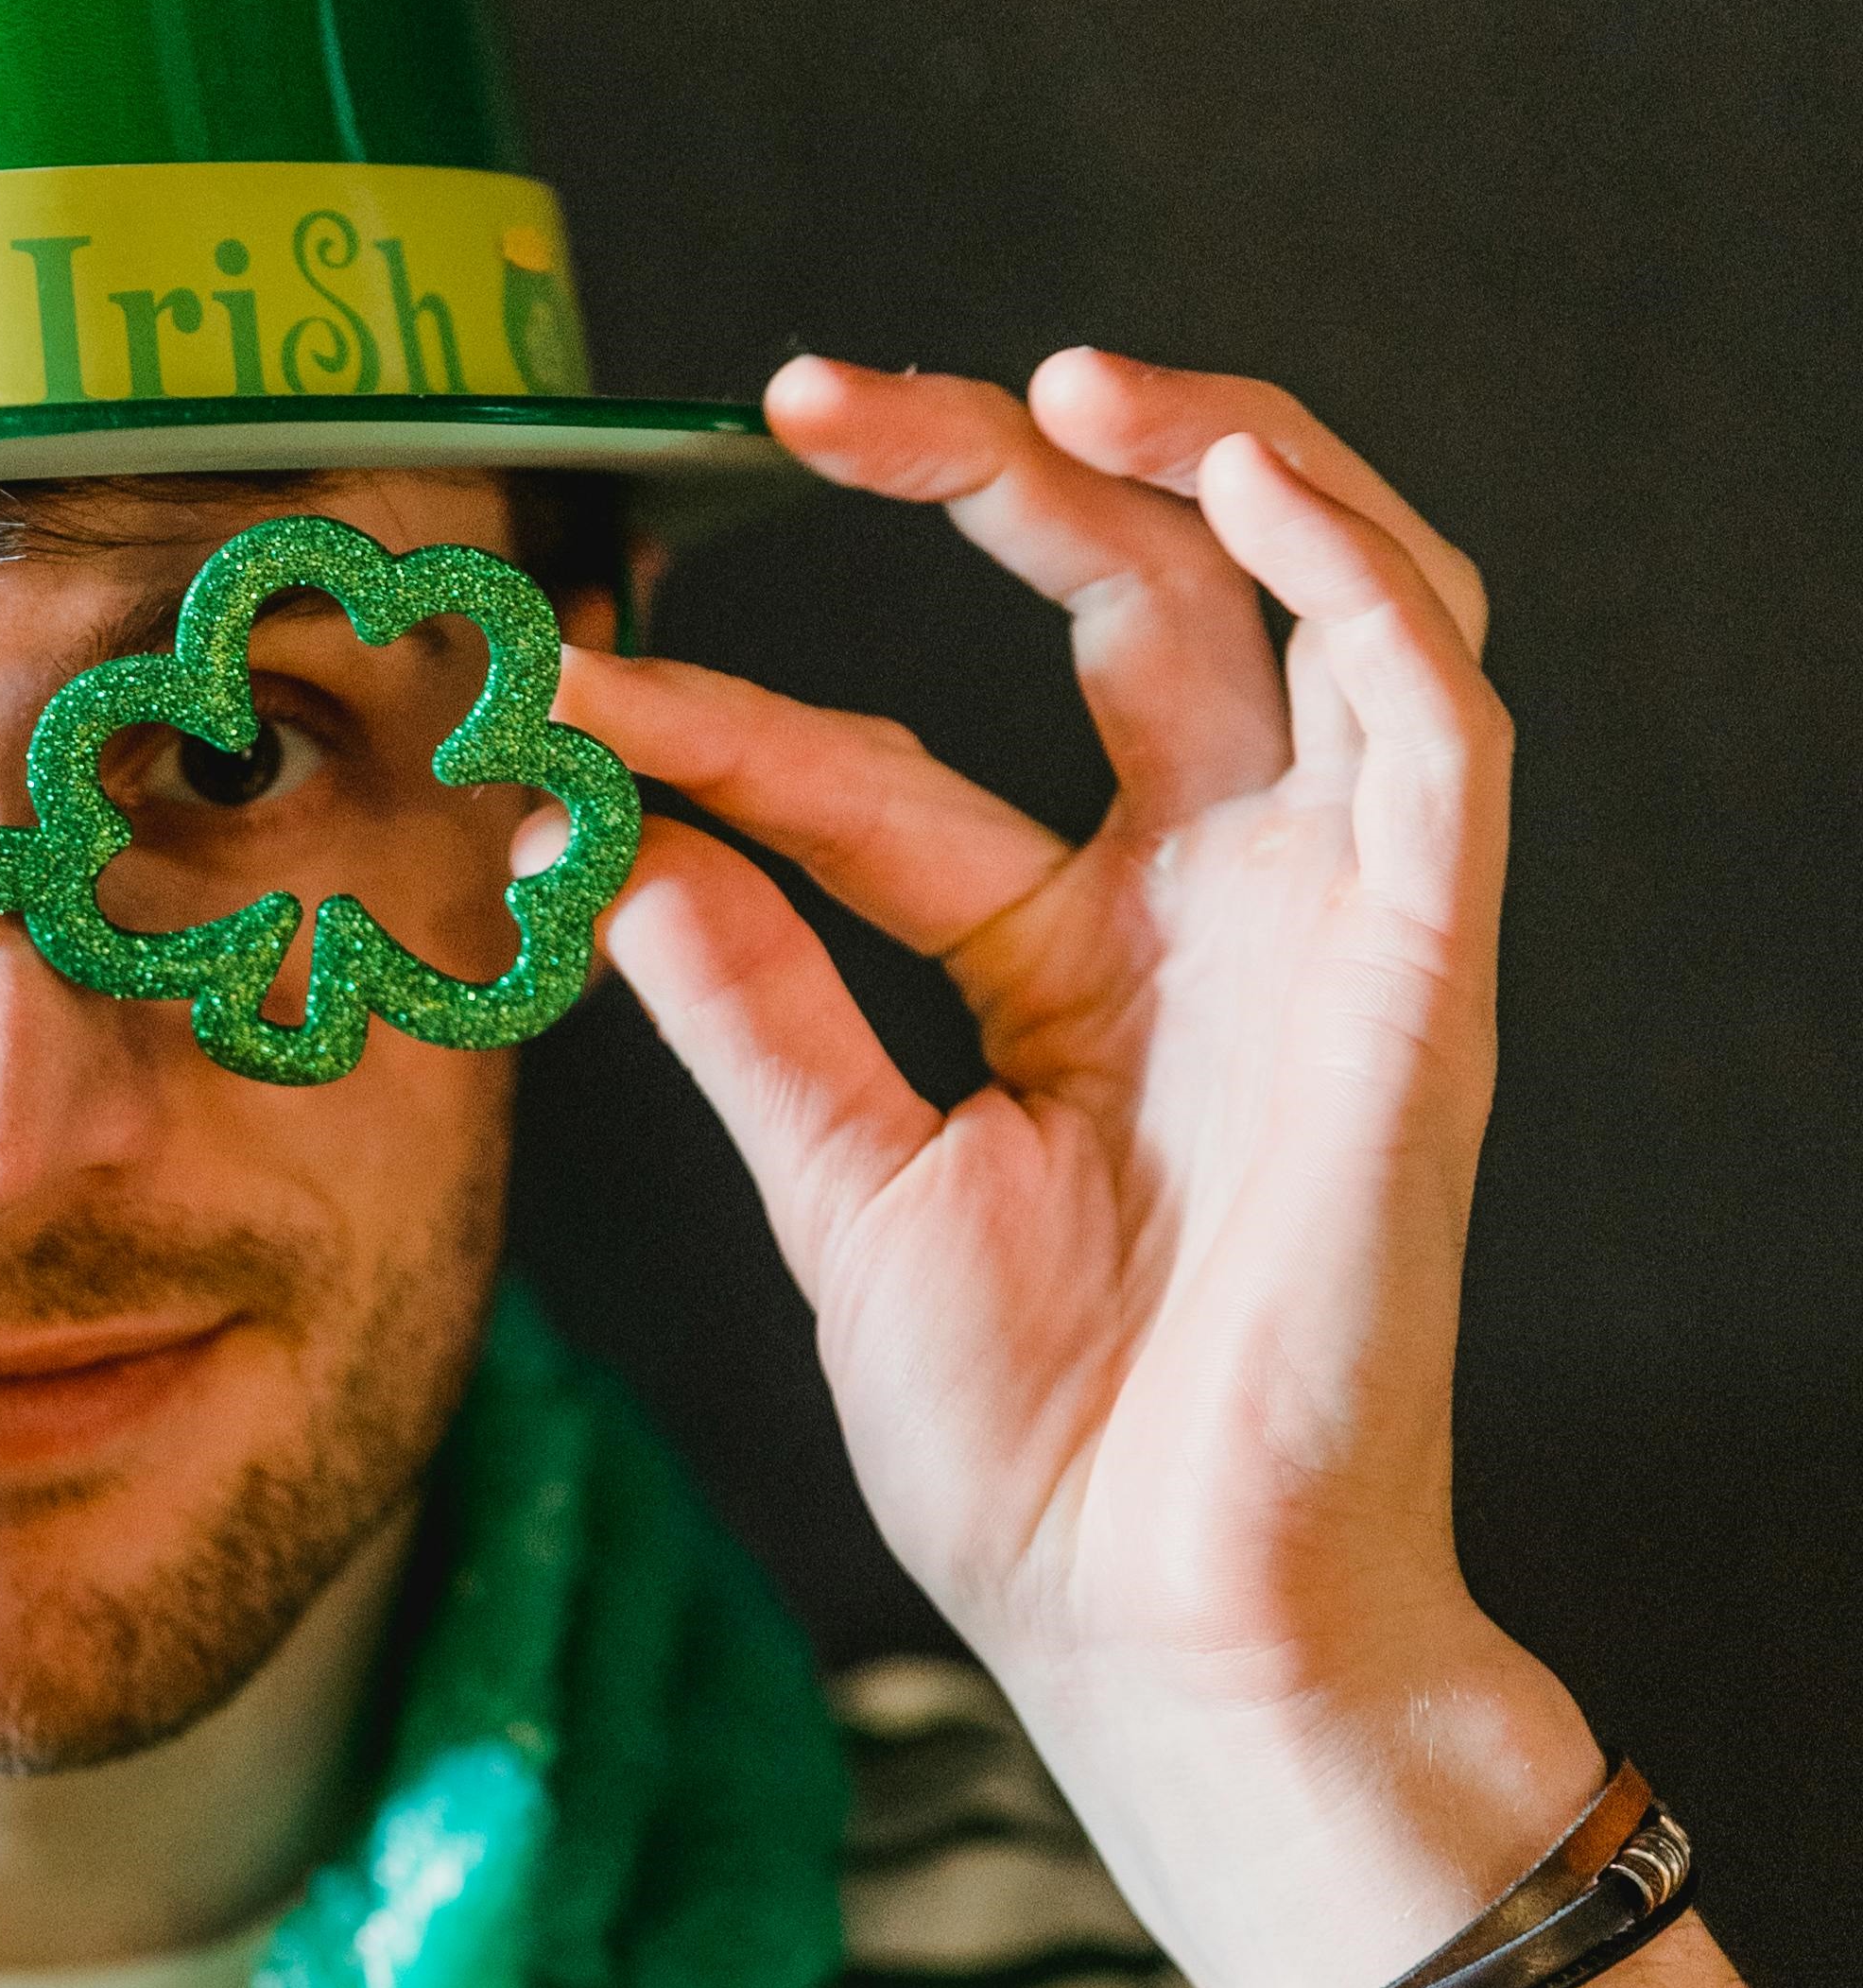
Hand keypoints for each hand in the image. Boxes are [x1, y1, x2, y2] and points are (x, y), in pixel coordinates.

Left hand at [571, 349, 1779, 1987]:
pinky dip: (1351, 568)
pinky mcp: (1425, 949)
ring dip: (1201, 453)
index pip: (870, 768)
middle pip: (1115, 601)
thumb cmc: (1031, 1439)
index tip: (557, 682)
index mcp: (1064, 955)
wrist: (1154, 1614)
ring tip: (1049, 374)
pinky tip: (1234, 475)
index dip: (714, 712)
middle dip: (972, 468)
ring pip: (1310, 597)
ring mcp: (1322, 912)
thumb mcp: (845, 1182)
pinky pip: (1429, 707)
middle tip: (799, 394)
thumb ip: (747, 993)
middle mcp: (1202, 899)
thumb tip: (603, 831)